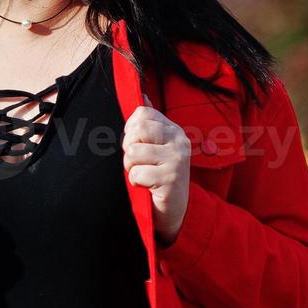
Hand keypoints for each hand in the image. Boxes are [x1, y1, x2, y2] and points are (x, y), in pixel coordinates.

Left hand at [122, 95, 190, 245]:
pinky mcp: (172, 178)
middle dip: (128, 148)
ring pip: (133, 152)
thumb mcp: (155, 147)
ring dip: (131, 168)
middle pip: (136, 129)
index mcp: (173, 129)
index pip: (142, 113)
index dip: (130, 129)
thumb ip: (149, 123)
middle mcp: (179, 140)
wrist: (174, 211)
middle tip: (139, 163)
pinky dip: (136, 183)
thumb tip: (141, 95)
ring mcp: (177, 158)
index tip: (137, 144)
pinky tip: (148, 187)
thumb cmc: (158, 176)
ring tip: (144, 175)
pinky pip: (137, 173)